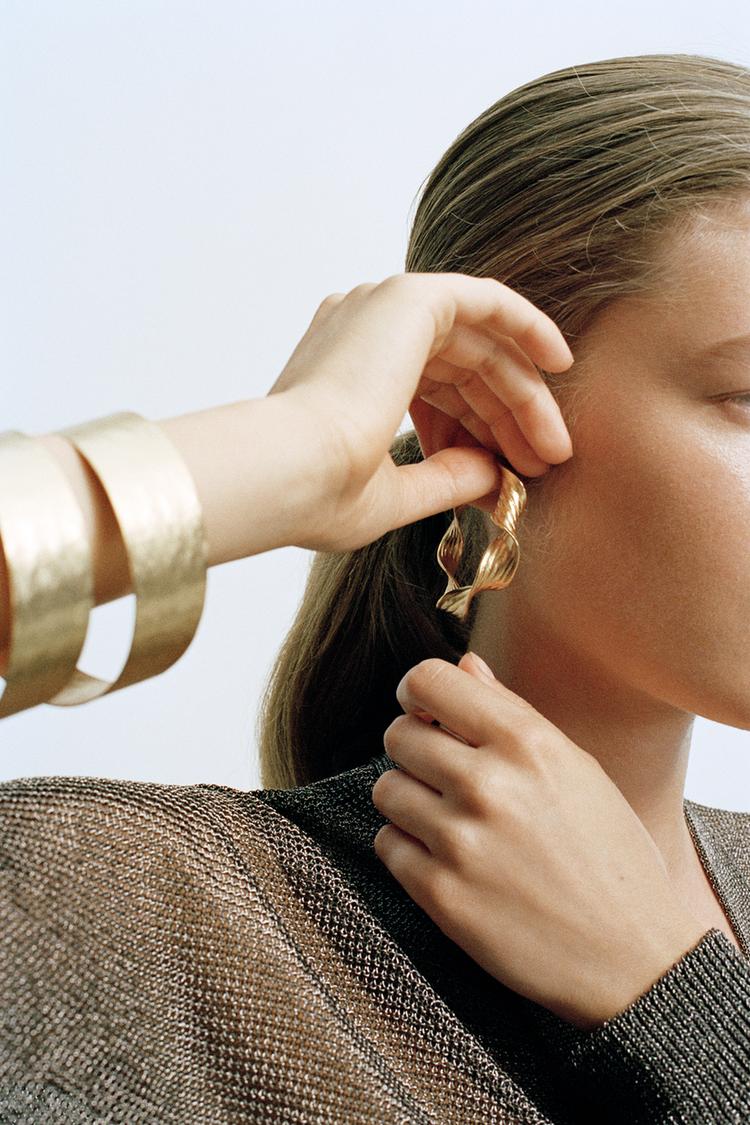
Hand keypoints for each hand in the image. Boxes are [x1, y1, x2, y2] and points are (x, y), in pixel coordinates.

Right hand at [265, 272, 574, 551]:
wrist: (287, 473)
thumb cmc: (317, 494)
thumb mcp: (392, 493)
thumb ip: (446, 477)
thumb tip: (494, 472)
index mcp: (347, 369)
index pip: (431, 390)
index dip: (476, 431)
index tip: (509, 473)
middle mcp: (360, 329)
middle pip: (461, 366)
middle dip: (508, 417)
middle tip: (545, 463)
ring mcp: (382, 309)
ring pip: (478, 343)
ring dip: (522, 392)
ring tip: (555, 446)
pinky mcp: (409, 301)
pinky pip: (486, 301)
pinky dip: (527, 327)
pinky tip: (560, 364)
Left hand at [371, 652, 709, 1029]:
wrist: (631, 958)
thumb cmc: (607, 853)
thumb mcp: (576, 768)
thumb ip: (512, 712)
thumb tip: (464, 665)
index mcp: (528, 743)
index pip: (427, 681)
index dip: (416, 692)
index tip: (425, 712)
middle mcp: (489, 784)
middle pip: (398, 735)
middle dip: (415, 750)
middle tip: (445, 777)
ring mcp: (461, 841)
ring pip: (386, 789)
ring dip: (409, 801)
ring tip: (451, 821)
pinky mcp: (441, 895)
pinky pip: (387, 844)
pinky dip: (409, 849)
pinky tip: (449, 861)